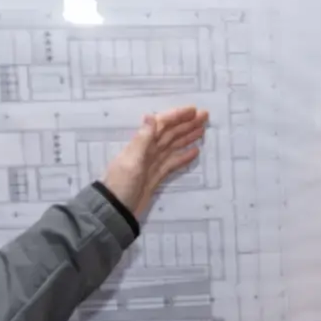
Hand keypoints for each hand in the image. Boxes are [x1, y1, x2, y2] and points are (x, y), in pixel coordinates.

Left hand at [99, 106, 208, 220]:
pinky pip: (172, 163)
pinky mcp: (156, 177)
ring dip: (187, 137)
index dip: (177, 116)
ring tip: (202, 130)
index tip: (193, 110)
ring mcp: (153, 164)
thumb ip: (143, 139)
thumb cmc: (121, 184)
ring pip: (173, 146)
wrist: (115, 210)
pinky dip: (183, 157)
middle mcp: (148, 151)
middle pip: (170, 134)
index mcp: (141, 144)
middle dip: (186, 124)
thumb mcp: (132, 161)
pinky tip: (195, 152)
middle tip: (204, 116)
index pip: (162, 125)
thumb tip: (151, 115)